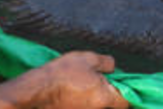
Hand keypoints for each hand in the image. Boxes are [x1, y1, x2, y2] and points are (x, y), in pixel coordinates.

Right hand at [0, 52, 129, 108]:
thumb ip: (107, 63)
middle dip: (110, 93)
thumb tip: (113, 69)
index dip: (128, 92)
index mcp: (105, 98)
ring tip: (84, 82)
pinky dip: (83, 100)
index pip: (126, 101)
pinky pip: (83, 106)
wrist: (34, 90)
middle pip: (111, 104)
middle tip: (101, 78)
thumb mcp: (88, 59)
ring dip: (95, 96)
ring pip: (96, 105)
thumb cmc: (63, 73)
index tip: (123, 82)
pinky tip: (74, 89)